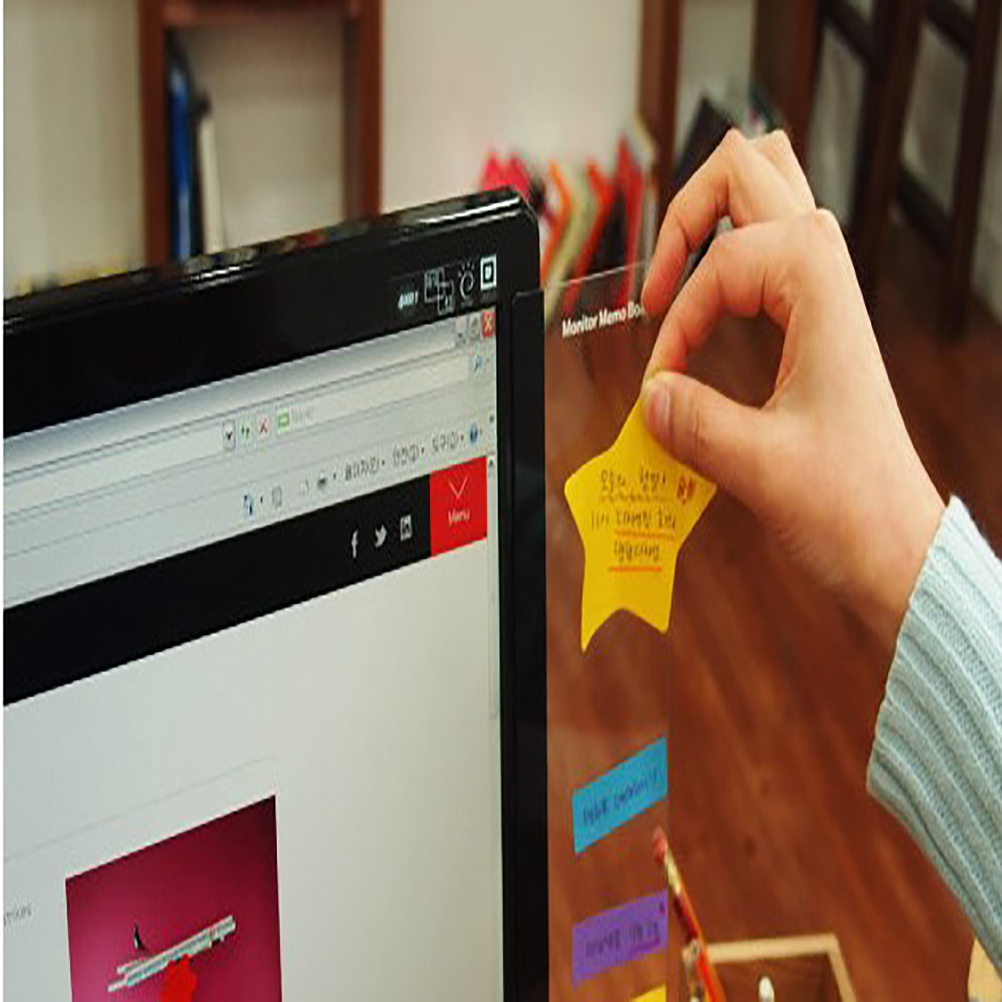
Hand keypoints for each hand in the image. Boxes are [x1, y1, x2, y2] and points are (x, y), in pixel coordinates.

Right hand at [640, 129, 943, 651]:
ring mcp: (825, 295)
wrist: (894, 544)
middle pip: (751, 170)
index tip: (664, 378)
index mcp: (821, 292)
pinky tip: (705, 305)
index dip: (681, 318)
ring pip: (768, 194)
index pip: (722, 263)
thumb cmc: (852, 505)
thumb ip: (691, 422)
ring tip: (674, 273)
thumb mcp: (759, 466)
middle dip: (688, 210)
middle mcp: (827, 277)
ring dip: (712, 218)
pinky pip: (768, 250)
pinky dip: (727, 259)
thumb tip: (647, 395)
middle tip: (657, 281)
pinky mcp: (816, 323)